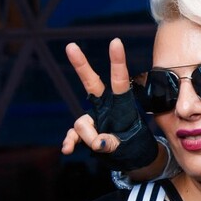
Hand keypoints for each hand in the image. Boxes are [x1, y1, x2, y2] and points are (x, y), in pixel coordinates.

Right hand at [62, 38, 162, 172]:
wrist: (130, 158)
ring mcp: (93, 119)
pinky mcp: (84, 133)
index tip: (116, 42)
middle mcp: (105, 107)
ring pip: (82, 122)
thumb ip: (112, 143)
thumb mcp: (128, 145)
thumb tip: (96, 143)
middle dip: (81, 65)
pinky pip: (73, 135)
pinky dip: (70, 142)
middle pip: (91, 83)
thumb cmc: (133, 146)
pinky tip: (67, 149)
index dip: (117, 61)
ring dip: (88, 136)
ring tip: (100, 146)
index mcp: (121, 105)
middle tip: (71, 46)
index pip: (119, 80)